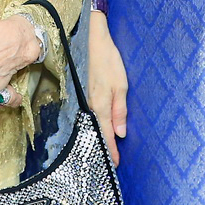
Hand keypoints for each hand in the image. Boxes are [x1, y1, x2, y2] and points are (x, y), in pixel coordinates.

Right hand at [86, 11, 127, 165]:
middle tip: (110, 163)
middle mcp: (90, 106)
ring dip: (99, 136)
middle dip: (104, 147)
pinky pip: (89, 114)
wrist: (91, 40)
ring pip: (93, 124)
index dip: (111, 150)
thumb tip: (121, 133)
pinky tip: (97, 127)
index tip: (115, 165)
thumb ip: (120, 110)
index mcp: (101, 105)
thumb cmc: (108, 60)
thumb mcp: (121, 85)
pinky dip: (94, 124)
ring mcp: (84, 99)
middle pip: (97, 132)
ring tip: (105, 150)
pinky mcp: (83, 93)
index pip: (107, 134)